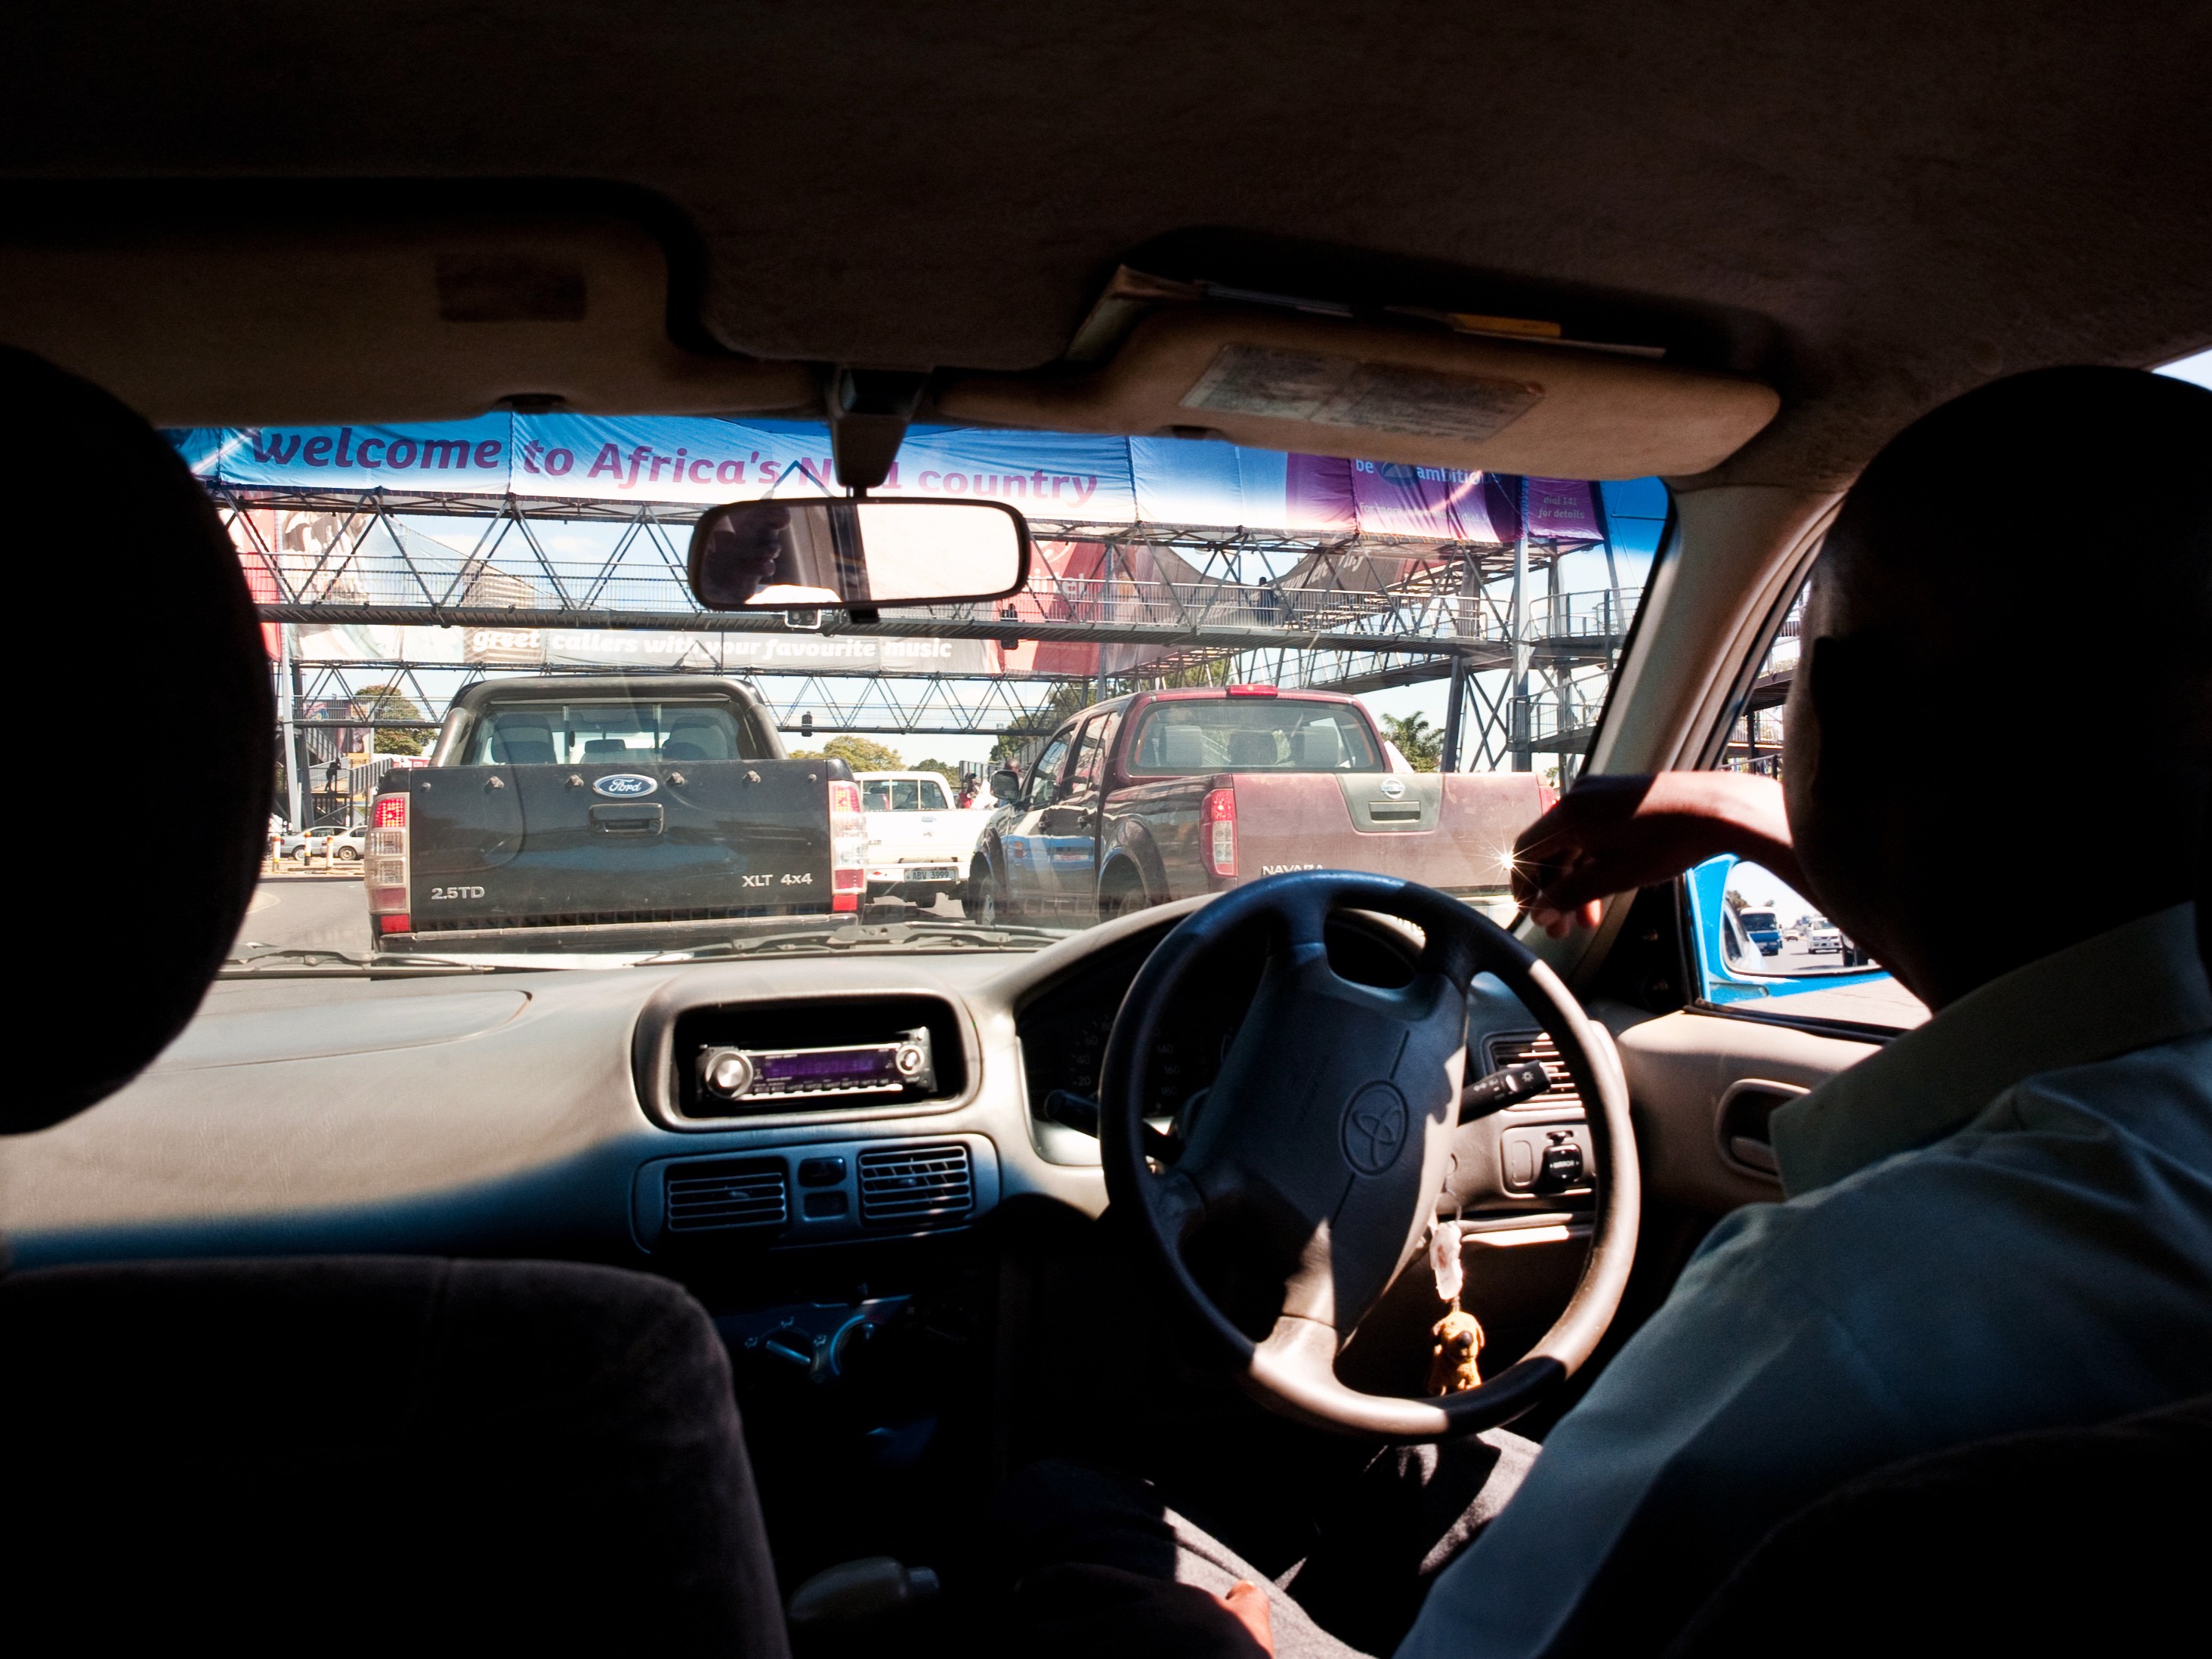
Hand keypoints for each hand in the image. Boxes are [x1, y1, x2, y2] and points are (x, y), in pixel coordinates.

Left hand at [1013, 1564, 1274, 1657]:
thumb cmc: (1238, 1649)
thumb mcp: (1246, 1616)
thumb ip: (1242, 1601)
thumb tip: (1248, 1593)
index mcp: (1142, 1596)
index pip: (1077, 1578)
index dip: (1042, 1582)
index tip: (1019, 1590)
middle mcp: (1114, 1628)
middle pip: (1046, 1634)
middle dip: (1032, 1643)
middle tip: (1027, 1646)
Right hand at [1511, 772, 1803, 936]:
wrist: (1718, 810)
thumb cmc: (1670, 841)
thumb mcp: (1616, 875)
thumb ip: (1572, 893)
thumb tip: (1541, 910)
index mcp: (1569, 813)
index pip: (1526, 851)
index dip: (1524, 886)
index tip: (1532, 914)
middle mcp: (1578, 797)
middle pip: (1549, 850)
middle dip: (1553, 891)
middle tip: (1560, 927)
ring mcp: (1599, 795)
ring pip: (1572, 845)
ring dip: (1575, 882)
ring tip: (1587, 919)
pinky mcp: (1618, 798)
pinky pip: (1591, 833)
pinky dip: (1592, 863)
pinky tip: (1605, 888)